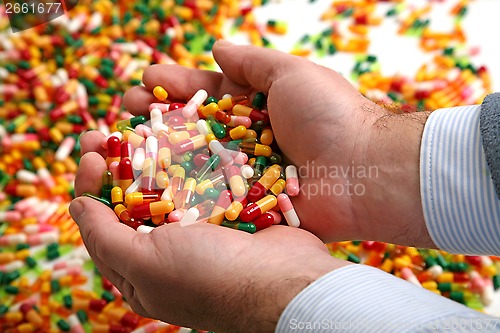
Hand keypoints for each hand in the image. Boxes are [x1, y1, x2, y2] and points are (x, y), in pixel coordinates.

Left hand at [70, 131, 348, 332]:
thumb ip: (104, 236)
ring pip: (166, 181)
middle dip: (116, 164)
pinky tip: (177, 129)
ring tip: (135, 121)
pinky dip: (187, 153)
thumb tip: (74, 206)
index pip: (102, 223)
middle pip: (131, 198)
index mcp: (141, 267)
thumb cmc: (207, 277)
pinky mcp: (225, 206)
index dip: (91, 187)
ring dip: (148, 152)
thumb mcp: (144, 265)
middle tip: (103, 132)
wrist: (282, 279)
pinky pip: (200, 175)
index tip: (90, 156)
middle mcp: (168, 245)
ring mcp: (199, 224)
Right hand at [123, 40, 434, 247]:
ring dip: (157, 155)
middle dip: (157, 119)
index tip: (143, 80)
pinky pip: (207, 199)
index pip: (205, 95)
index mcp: (256, 108)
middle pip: (193, 129)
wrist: (364, 173)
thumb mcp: (291, 74)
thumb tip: (215, 45)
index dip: (174, 87)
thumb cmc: (331, 117)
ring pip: (193, 164)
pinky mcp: (248, 207)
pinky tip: (146, 187)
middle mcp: (246, 142)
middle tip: (123, 111)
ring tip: (121, 145)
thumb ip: (252, 62)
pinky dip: (178, 193)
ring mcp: (245, 176)